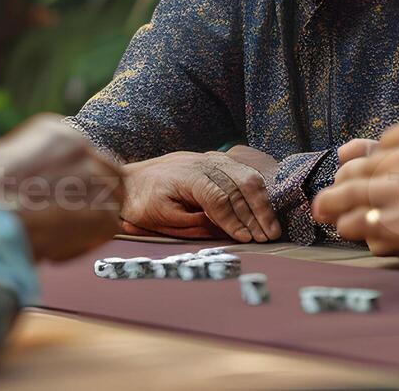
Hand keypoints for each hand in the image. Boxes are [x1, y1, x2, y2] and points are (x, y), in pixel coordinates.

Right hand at [0, 116, 124, 260]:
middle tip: (69, 220)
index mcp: (55, 131)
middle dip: (92, 200)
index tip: (60, 199)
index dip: (77, 182)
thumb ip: (29, 164)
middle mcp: (80, 147)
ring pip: (111, 202)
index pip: (87, 155)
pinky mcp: (102, 211)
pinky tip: (55, 248)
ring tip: (56, 236)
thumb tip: (35, 179)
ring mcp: (94, 178)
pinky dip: (84, 243)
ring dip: (88, 223)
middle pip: (108, 175)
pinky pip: (108, 229)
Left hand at [121, 151, 282, 242]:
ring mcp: (209, 158)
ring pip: (245, 175)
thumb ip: (194, 224)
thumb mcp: (161, 220)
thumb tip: (226, 232)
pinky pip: (243, 171)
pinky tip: (263, 208)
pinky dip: (256, 191)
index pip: (218, 197)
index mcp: (186, 176)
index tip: (246, 239)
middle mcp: (201, 162)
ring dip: (261, 203)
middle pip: (238, 184)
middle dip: (255, 213)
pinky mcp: (214, 161)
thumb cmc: (141, 204)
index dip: (234, 220)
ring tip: (271, 228)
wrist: (127, 181)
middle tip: (266, 237)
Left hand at [313, 82, 398, 263]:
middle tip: (327, 197)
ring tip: (328, 213)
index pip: (381, 142)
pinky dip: (359, 230)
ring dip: (339, 208)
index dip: (372, 159)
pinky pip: (368, 226)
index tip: (363, 169)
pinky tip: (358, 233)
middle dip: (343, 182)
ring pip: (355, 198)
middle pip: (360, 168)